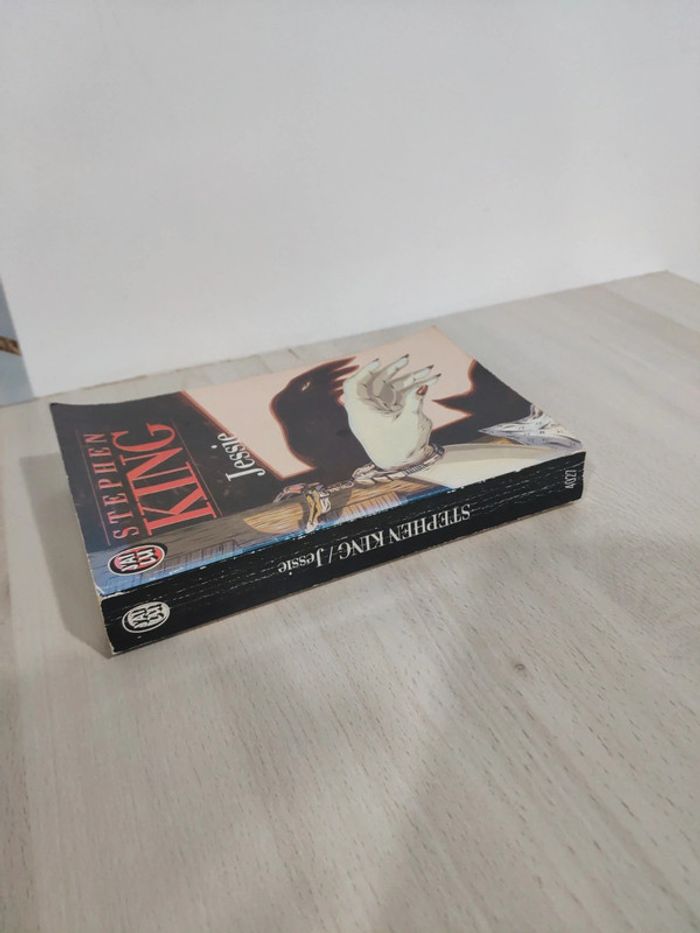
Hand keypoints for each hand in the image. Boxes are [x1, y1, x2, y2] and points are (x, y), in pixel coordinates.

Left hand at [342, 355, 440, 469]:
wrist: (405, 466)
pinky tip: (432, 380)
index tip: (379, 362)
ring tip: (429, 370)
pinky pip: (402, 394)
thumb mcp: (409, 424)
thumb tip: (423, 386)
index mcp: (361, 413)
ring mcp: (382, 409)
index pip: (354, 386)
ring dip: (411, 377)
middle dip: (394, 369)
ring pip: (393, 386)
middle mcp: (369, 409)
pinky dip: (415, 387)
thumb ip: (415, 403)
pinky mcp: (393, 412)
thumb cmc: (401, 448)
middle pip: (376, 381)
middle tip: (407, 359)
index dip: (364, 372)